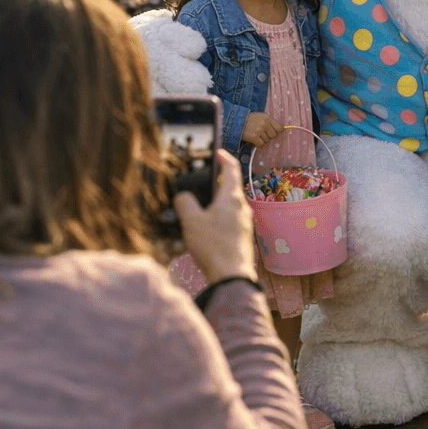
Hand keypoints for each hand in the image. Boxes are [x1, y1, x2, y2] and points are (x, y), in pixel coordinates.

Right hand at [176, 150, 257, 283]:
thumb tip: (183, 196)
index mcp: (232, 198)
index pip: (231, 169)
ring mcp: (244, 222)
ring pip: (229, 205)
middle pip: (230, 187)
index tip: (218, 153)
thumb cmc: (214, 247)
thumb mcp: (192, 221)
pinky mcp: (241, 236)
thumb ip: (185, 203)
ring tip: (199, 207)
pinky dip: (218, 217)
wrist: (231, 276)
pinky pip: (229, 219)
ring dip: (216, 202)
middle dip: (216, 183)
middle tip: (201, 183)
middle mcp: (242, 208)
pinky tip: (206, 228)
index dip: (224, 158)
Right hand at [242, 111, 282, 147]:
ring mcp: (259, 130)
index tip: (273, 132)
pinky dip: (258, 145)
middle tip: (262, 135)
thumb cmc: (248, 120)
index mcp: (267, 117)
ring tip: (256, 136)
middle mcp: (264, 123)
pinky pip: (261, 145)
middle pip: (274, 135)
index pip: (279, 127)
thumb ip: (269, 122)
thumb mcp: (260, 117)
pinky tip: (255, 141)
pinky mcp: (254, 137)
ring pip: (267, 141)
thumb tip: (280, 130)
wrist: (235, 122)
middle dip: (269, 137)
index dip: (277, 131)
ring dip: (262, 140)